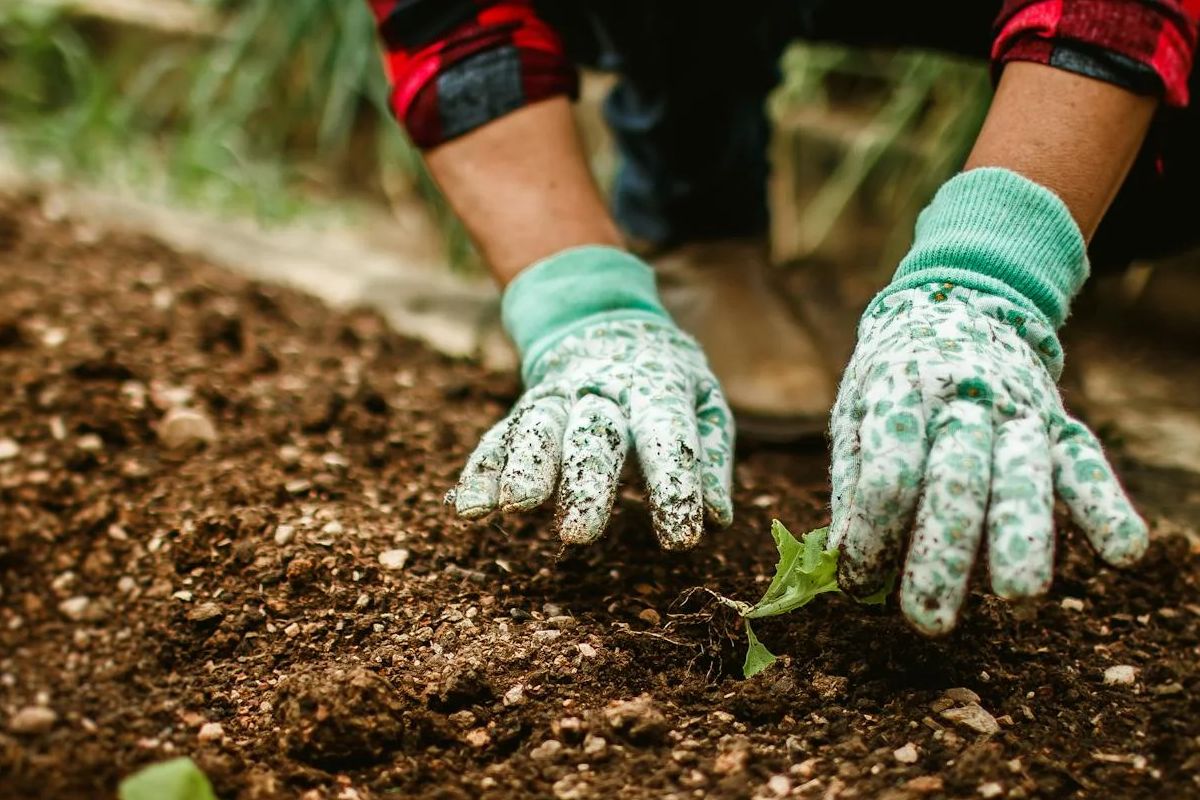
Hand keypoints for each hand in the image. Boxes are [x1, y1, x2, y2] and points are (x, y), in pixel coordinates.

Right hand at [447, 248, 734, 548]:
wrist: (604, 321)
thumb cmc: (664, 379)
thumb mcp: (703, 400)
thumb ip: (710, 455)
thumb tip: (719, 517)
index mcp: (657, 387)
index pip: (667, 436)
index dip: (675, 486)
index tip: (680, 538)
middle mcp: (602, 390)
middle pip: (594, 434)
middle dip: (585, 484)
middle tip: (579, 534)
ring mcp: (558, 397)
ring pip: (539, 428)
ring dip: (526, 466)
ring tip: (517, 506)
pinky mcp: (526, 408)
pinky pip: (500, 437)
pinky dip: (482, 471)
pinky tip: (472, 508)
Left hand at [829, 283, 1147, 633]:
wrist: (956, 307)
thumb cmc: (893, 381)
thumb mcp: (854, 411)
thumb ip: (853, 481)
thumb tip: (843, 560)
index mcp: (899, 393)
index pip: (887, 470)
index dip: (871, 532)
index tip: (857, 584)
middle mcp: (961, 399)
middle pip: (955, 480)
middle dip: (942, 554)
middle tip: (927, 620)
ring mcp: (1015, 411)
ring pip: (1022, 476)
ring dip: (1022, 538)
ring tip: (1019, 599)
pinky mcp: (1058, 423)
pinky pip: (1086, 463)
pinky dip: (1108, 506)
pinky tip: (1124, 553)